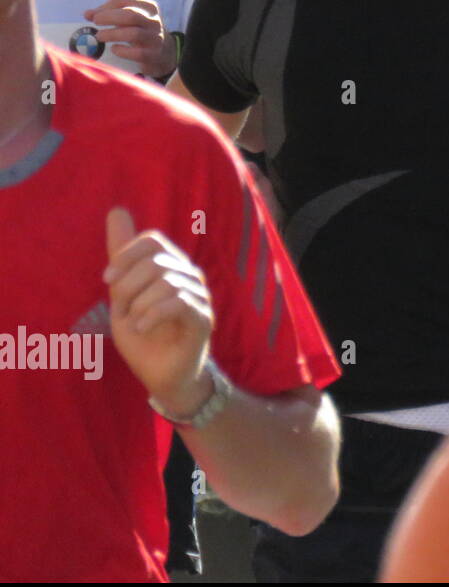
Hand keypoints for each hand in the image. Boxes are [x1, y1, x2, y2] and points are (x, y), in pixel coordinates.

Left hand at [85, 0, 174, 77]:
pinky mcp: (154, 55)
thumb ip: (109, 14)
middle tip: (95, 22)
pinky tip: (114, 49)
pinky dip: (122, 51)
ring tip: (99, 36)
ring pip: (133, 33)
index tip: (94, 15)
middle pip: (130, 15)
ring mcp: (155, 38)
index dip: (106, 6)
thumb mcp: (129, 19)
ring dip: (112, 34)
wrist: (165, 53)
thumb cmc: (141, 31)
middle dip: (108, 17)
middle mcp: (153, 21)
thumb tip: (87, 14)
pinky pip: (137, 53)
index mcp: (148, 7)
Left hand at [104, 208, 213, 417]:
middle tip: (122, 310)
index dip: (127, 255)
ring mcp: (199, 297)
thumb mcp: (123, 294)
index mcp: (171, 267)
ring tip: (134, 323)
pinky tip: (142, 328)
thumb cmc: (144, 334)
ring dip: (139, 305)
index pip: (152, 241)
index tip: (108, 279)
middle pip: (156, 261)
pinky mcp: (203, 318)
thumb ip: (122, 257)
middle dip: (129, 286)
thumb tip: (116, 210)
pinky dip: (152, 315)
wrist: (161, 375)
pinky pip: (178, 302)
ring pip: (166, 281)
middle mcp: (189, 276)